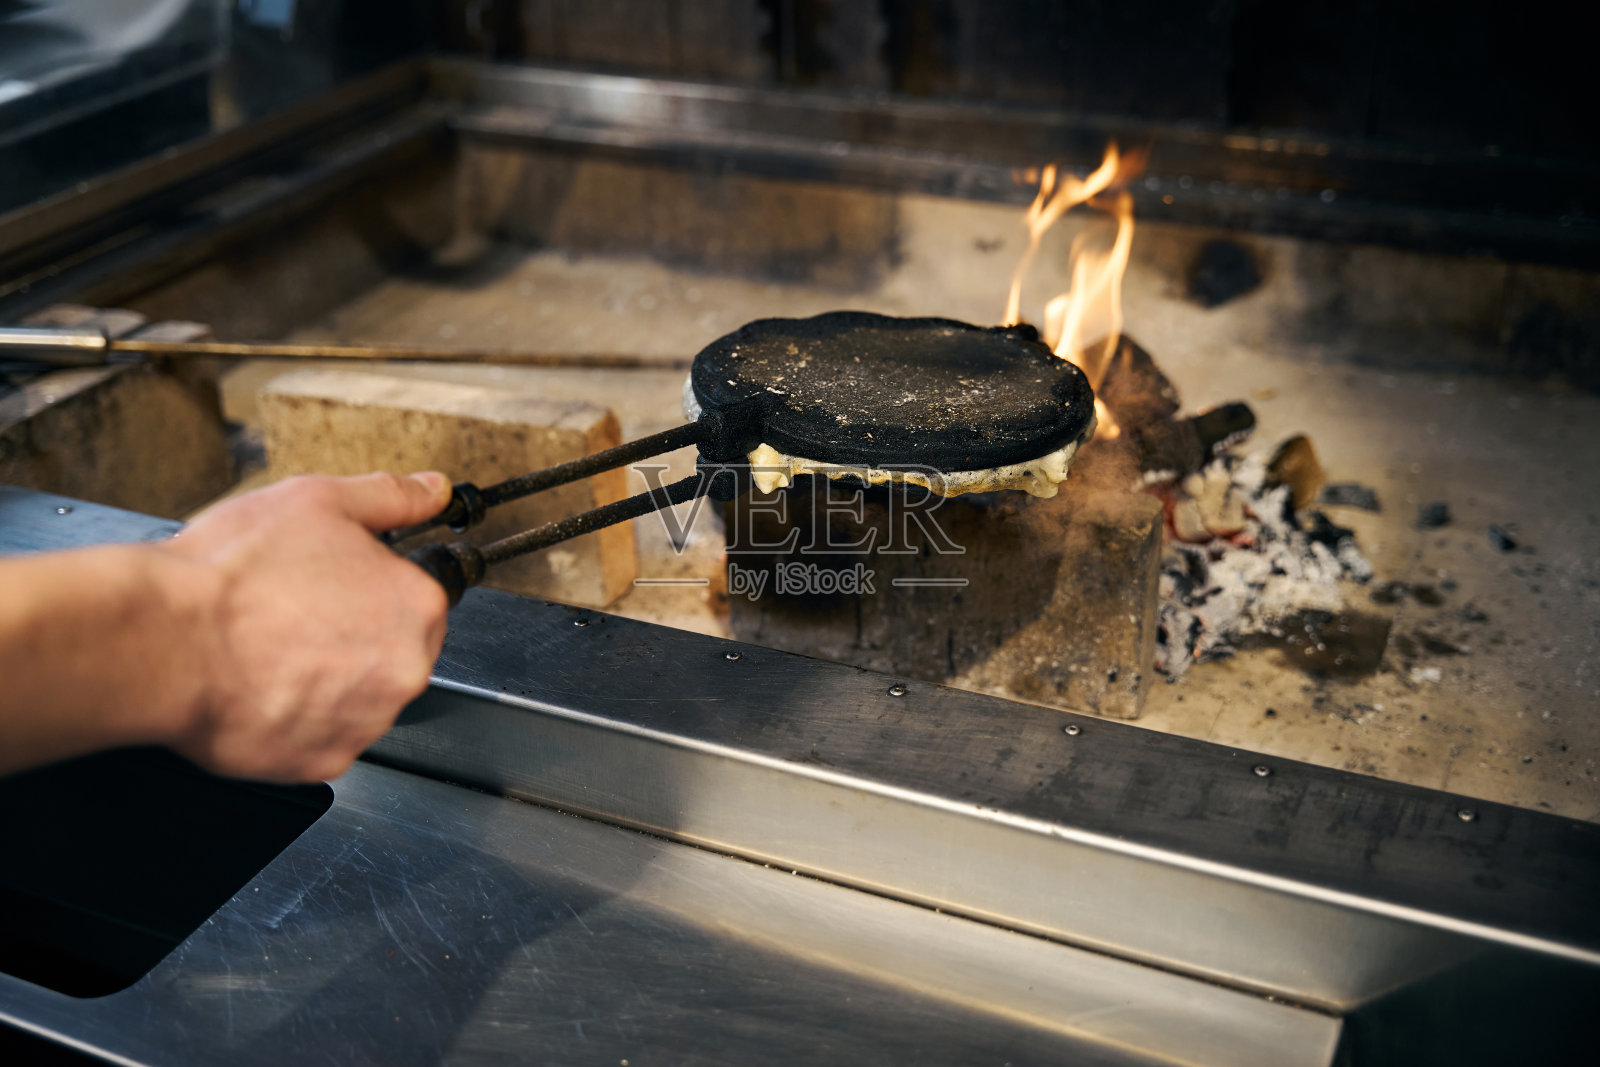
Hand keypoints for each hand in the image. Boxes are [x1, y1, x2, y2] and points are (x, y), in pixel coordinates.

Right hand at [163, 471, 451, 782]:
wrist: (165, 639)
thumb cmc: (234, 573)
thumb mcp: (319, 501)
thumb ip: (390, 496)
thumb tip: (432, 491)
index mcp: (416, 606)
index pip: (417, 599)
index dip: (371, 587)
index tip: (333, 586)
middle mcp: (406, 670)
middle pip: (393, 652)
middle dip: (353, 636)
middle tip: (293, 616)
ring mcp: (367, 721)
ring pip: (359, 698)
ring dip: (326, 680)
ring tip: (271, 651)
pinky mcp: (323, 760)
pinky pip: (320, 737)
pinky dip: (296, 718)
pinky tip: (262, 688)